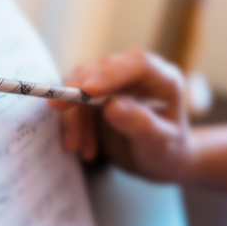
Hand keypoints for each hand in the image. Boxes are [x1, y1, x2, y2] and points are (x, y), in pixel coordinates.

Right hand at [50, 50, 193, 182]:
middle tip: (58, 108)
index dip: (111, 73)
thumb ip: (141, 125)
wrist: (160, 162)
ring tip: (74, 148)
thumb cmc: (168, 152)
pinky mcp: (99, 94)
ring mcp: (117, 82)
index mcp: (164, 79)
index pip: (138, 64)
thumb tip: (113, 107)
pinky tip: (80, 148)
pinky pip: (77, 101)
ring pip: (83, 84)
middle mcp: (138, 74)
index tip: (88, 89)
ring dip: (73, 115)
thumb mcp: (161, 144)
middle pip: (102, 69)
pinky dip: (72, 123)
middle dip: (78, 90)